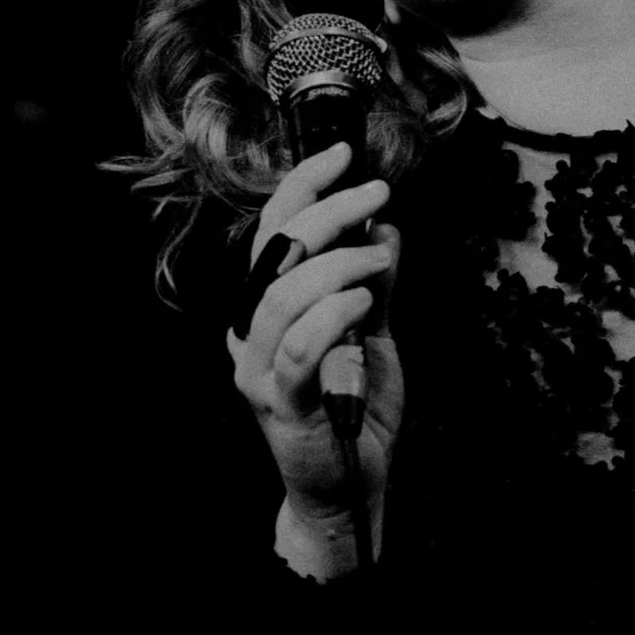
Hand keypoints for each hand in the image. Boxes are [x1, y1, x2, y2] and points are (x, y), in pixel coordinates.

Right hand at [226, 141, 404, 575]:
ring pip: (285, 294)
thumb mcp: (375, 329)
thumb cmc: (356, 404)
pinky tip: (367, 301)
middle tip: (377, 194)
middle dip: (329, 211)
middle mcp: (250, 331)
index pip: (272, 232)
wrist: (352, 480)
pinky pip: (299, 347)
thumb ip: (375, 280)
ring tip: (383, 261)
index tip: (342, 153)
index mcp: (266, 306)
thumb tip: (384, 224)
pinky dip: (334, 315)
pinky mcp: (282, 403)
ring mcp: (259, 369)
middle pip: (276, 252)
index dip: (302, 187)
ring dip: (341, 264)